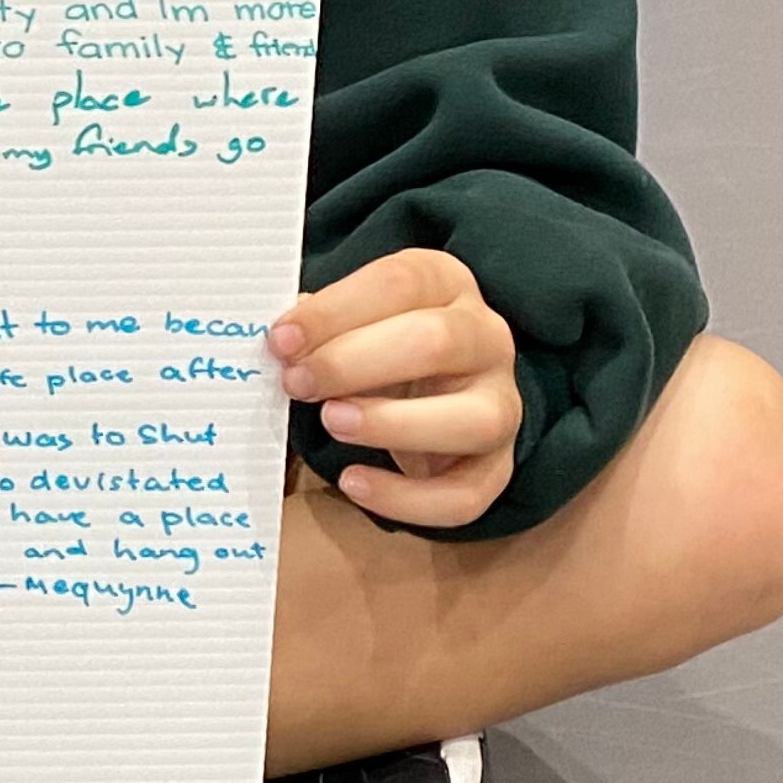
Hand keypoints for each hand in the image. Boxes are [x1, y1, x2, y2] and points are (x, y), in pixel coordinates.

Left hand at [270, 248, 522, 531]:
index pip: (400, 284)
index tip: (281, 340)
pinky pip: (466, 494)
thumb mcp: (350, 318)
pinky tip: (353, 483)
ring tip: (332, 422)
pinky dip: (407, 499)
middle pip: (438, 342)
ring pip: (474, 420)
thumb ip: (319, 324)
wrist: (426, 390)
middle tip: (297, 382)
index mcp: (446, 284)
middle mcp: (486, 339)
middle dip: (355, 363)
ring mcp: (501, 405)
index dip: (336, 311)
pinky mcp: (496, 467)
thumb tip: (282, 342)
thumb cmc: (373, 343)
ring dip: (394, 424)